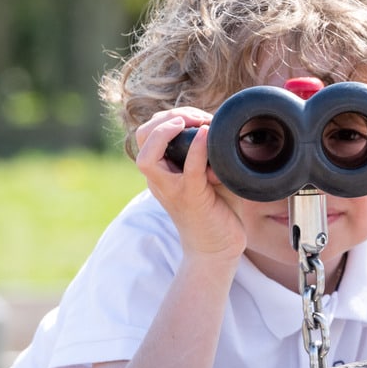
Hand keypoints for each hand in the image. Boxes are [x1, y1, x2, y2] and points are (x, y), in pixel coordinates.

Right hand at [134, 107, 245, 263]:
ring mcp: (172, 190)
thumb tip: (224, 126)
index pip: (146, 134)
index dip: (167, 117)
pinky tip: (206, 134)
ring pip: (147, 156)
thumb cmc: (216, 211)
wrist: (217, 250)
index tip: (196, 117)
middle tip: (195, 118)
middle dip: (166, 118)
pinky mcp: (192, 199)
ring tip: (193, 122)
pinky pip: (188, 170)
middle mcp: (160, 180)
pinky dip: (196, 149)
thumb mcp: (211, 175)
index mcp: (161, 171)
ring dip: (168, 130)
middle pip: (141, 137)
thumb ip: (211, 152)